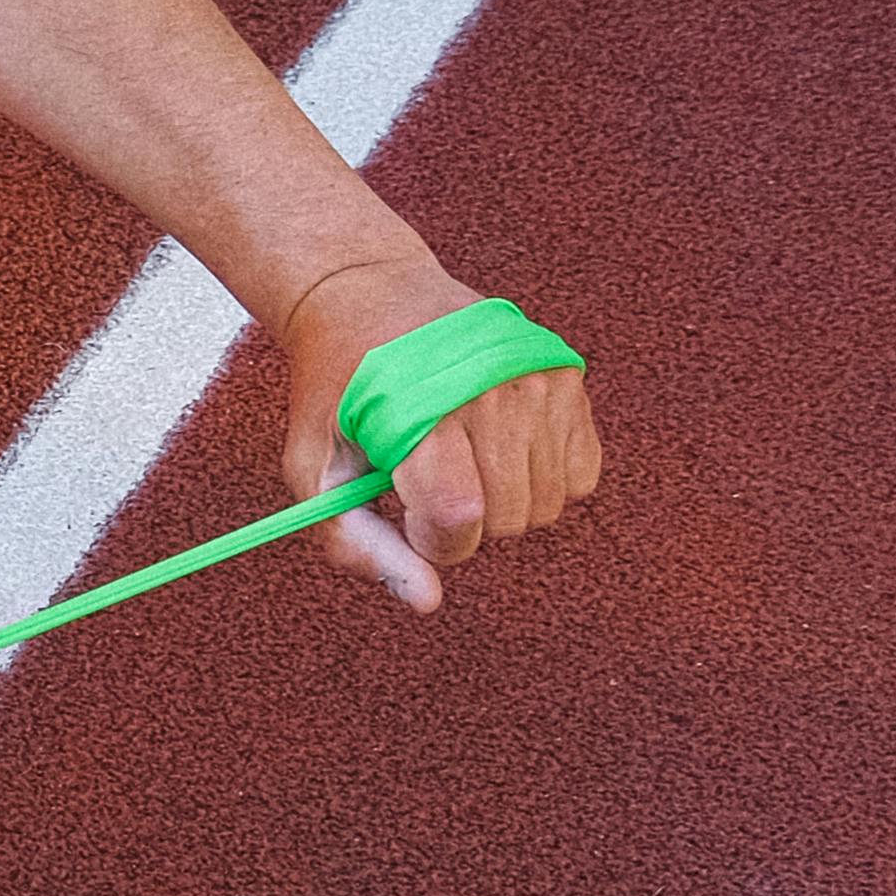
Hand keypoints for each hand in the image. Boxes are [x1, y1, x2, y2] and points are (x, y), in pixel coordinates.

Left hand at [273, 250, 602, 610]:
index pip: (458, 518)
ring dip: (503, 502)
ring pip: (549, 505)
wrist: (368, 294)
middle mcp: (490, 392)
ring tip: (459, 457)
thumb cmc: (337, 390)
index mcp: (420, 412)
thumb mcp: (313, 465)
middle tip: (425, 477)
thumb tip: (426, 602)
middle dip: (463, 522)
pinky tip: (498, 446)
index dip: (432, 539)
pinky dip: (543, 478)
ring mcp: (537, 382)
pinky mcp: (568, 377)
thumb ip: (355, 541)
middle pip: (508, 520)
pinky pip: (582, 475)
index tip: (407, 512)